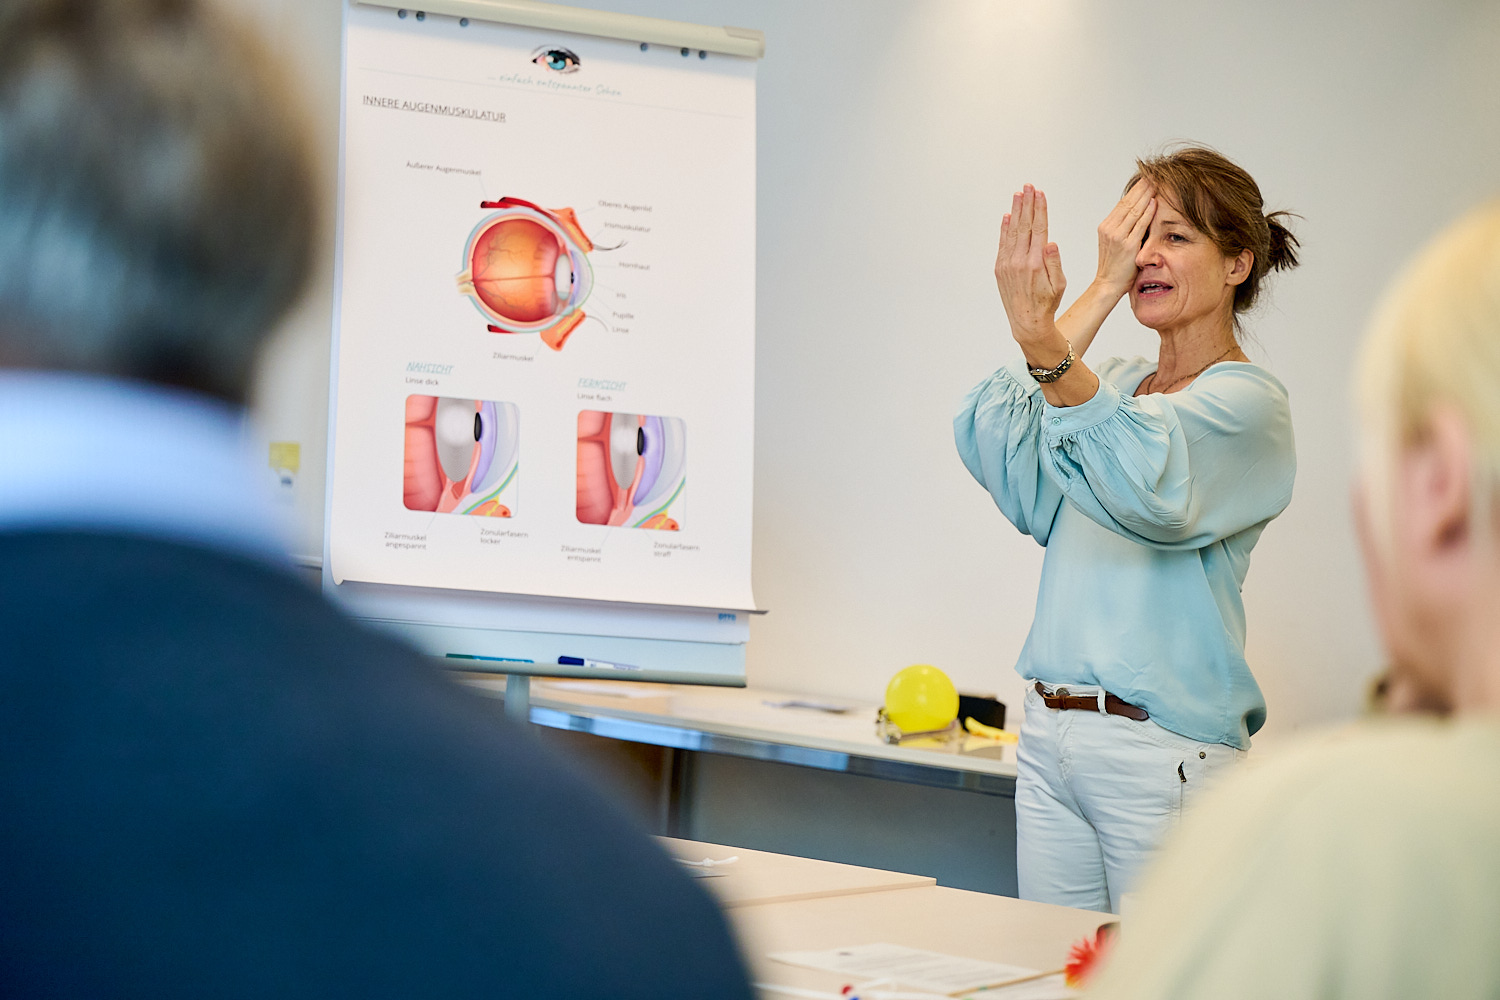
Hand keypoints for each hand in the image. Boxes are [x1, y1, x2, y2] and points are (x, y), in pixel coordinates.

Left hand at [994, 185, 1066, 346]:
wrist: (1027, 322)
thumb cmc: (1047, 303)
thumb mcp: (1059, 284)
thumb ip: (1054, 262)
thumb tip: (1049, 242)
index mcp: (1035, 263)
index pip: (1038, 228)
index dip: (1040, 209)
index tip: (1040, 194)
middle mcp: (1019, 261)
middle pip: (1024, 225)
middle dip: (1027, 204)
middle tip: (1029, 186)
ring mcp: (1007, 264)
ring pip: (1012, 232)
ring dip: (1016, 211)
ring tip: (1019, 194)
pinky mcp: (1000, 269)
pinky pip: (1003, 244)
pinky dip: (1005, 229)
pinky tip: (1008, 216)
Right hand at [1094, 180, 1154, 296]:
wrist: (1107, 285)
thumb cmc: (1114, 267)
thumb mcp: (1115, 243)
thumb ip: (1124, 228)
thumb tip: (1140, 214)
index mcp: (1106, 227)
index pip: (1122, 203)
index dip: (1135, 190)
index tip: (1146, 180)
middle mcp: (1109, 229)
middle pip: (1128, 202)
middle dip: (1142, 188)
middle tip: (1154, 175)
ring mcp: (1118, 236)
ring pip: (1134, 210)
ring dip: (1146, 195)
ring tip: (1157, 183)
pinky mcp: (1128, 245)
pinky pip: (1140, 224)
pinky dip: (1148, 212)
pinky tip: (1155, 202)